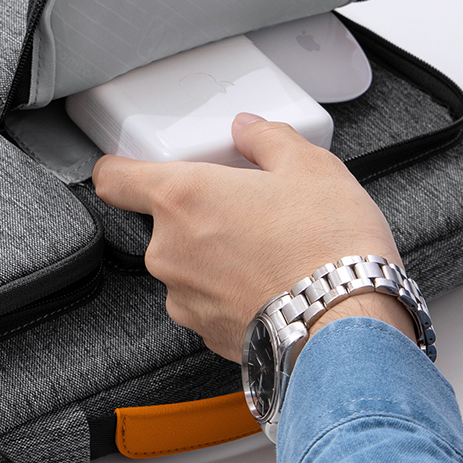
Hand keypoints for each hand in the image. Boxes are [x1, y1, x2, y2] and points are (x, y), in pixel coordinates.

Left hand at [92, 114, 415, 360]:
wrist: (349, 328)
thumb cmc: (328, 248)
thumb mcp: (309, 166)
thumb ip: (266, 138)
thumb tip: (250, 129)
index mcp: (182, 198)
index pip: (113, 178)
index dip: (121, 168)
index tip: (135, 166)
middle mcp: (169, 251)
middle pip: (163, 222)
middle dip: (200, 214)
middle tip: (247, 209)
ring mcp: (183, 298)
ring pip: (187, 265)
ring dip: (215, 256)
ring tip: (270, 250)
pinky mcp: (205, 333)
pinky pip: (207, 301)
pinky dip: (230, 291)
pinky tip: (272, 282)